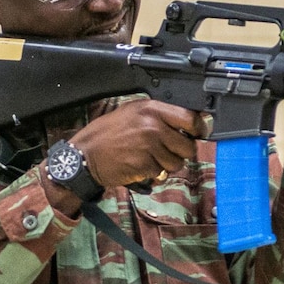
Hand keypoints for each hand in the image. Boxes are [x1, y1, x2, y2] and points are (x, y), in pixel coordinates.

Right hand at [68, 99, 206, 188]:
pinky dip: (154, 174)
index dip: (198, 129)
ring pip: (177, 163)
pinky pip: (162, 173)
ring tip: (150, 159)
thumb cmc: (106, 134)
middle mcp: (153, 126)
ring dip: (167, 165)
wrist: (85, 156)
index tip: (197, 133)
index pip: (190, 118)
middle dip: (181, 152)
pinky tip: (141, 166)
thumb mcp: (131, 113)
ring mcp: (149, 147)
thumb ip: (157, 115)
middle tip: (169, 151)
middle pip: (188, 146)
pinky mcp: (145, 166)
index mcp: (151, 109)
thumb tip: (185, 121)